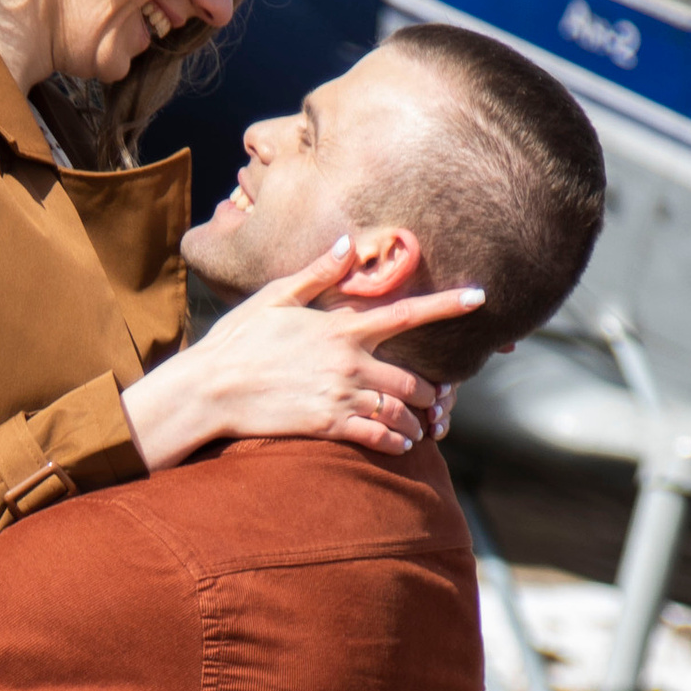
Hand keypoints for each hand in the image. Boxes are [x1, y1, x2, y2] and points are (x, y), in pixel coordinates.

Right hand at [123, 240, 483, 467]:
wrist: (209, 390)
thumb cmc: (237, 341)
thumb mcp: (274, 297)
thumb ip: (317, 275)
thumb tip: (348, 245)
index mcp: (341, 327)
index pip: (407, 313)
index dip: (448, 306)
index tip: (481, 298)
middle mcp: (349, 361)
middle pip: (413, 379)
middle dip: (432, 392)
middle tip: (439, 399)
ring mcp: (340, 396)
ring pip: (400, 412)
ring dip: (417, 421)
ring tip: (423, 427)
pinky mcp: (328, 426)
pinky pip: (378, 438)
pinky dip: (395, 442)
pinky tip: (400, 445)